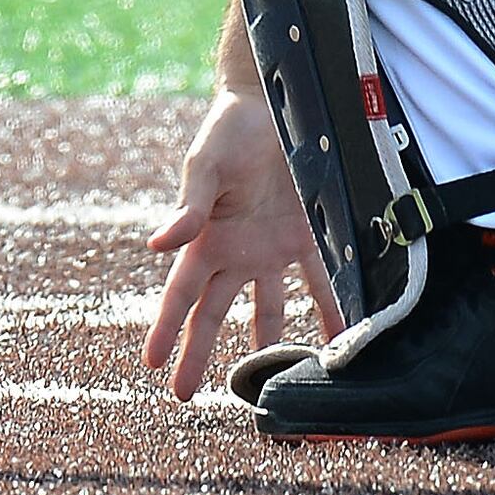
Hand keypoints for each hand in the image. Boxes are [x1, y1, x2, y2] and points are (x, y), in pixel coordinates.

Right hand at [141, 89, 340, 398]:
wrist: (274, 99)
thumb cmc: (228, 129)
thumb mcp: (205, 166)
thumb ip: (188, 207)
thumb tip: (157, 244)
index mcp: (205, 239)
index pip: (179, 295)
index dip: (165, 330)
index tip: (151, 365)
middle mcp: (236, 252)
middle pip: (213, 314)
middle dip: (199, 354)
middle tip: (186, 395)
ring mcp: (271, 247)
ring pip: (268, 309)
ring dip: (271, 344)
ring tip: (276, 383)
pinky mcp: (309, 234)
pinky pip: (321, 279)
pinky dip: (331, 307)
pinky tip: (342, 336)